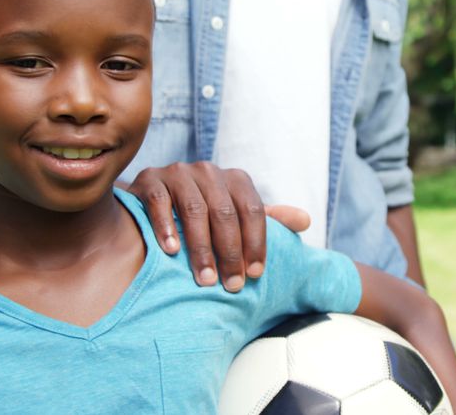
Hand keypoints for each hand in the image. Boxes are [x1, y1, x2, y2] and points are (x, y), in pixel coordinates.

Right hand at [123, 162, 308, 291]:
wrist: (152, 199)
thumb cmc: (203, 213)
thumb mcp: (236, 214)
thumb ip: (268, 218)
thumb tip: (306, 221)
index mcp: (235, 179)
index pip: (252, 210)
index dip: (256, 243)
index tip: (254, 275)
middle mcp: (208, 171)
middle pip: (225, 213)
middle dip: (230, 252)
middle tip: (230, 285)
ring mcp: (178, 173)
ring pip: (194, 210)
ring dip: (201, 248)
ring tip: (204, 279)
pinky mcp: (149, 179)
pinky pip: (159, 202)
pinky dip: (166, 227)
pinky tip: (171, 251)